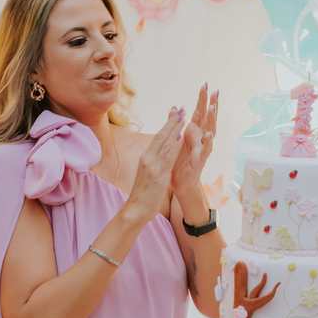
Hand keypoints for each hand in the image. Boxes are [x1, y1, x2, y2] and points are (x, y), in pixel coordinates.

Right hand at [124, 105, 186, 223]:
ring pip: (164, 143)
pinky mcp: (157, 175)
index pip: (158, 137)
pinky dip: (173, 146)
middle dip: (171, 121)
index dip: (167, 124)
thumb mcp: (148, 174)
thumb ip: (155, 162)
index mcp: (146, 157)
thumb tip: (161, 153)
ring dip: (174, 129)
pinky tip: (180, 137)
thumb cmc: (143, 194)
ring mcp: (152, 166)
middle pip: (161, 136)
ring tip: (182, 116)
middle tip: (180, 107)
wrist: (135, 209)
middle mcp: (147, 158)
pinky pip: (167, 158)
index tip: (174, 112)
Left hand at [172, 84, 218, 217]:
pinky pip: (205, 150)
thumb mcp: (176, 138)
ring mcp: (202, 148)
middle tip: (216, 90)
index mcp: (193, 132)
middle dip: (212, 104)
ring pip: (210, 131)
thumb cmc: (179, 161)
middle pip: (208, 118)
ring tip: (213, 107)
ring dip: (212, 120)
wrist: (180, 182)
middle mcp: (200, 138)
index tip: (205, 84)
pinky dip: (207, 142)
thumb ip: (176, 123)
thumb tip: (176, 106)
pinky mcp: (200, 160)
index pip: (199, 112)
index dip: (202, 99)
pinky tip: (209, 134)